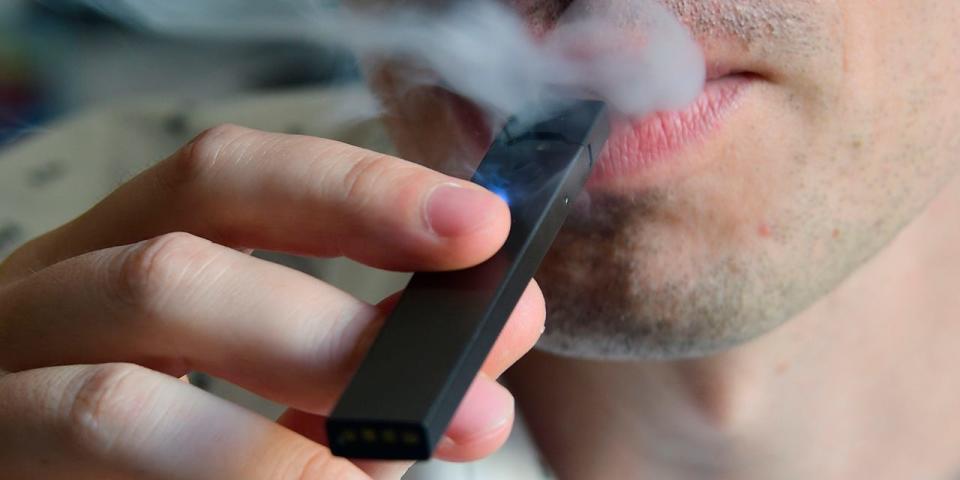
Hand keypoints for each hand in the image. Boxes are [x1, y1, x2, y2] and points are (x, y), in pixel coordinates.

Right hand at [0, 125, 544, 478]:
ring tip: (362, 479)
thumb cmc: (181, 448)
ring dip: (262, 450)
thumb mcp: (277, 387)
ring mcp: (4, 398)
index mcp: (122, 252)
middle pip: (170, 274)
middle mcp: (48, 305)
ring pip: (114, 403)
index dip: (353, 189)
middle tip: (444, 393)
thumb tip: (494, 342)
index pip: (225, 178)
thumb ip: (365, 362)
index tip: (474, 224)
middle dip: (321, 331)